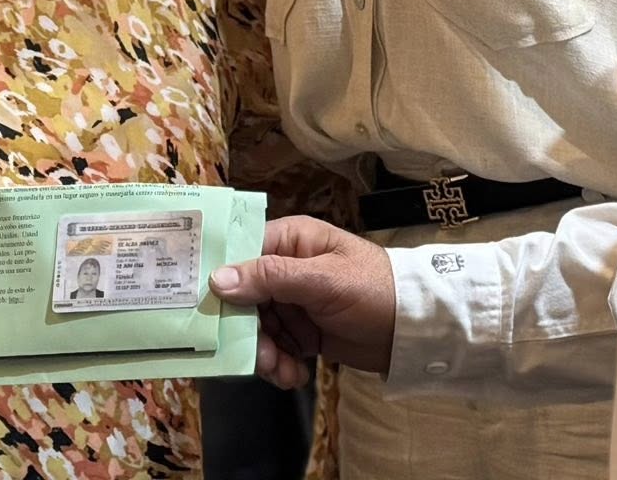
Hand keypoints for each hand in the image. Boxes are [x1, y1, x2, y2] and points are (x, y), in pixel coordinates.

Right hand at [210, 216, 394, 387]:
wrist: (412, 330)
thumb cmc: (373, 290)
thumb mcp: (323, 280)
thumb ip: (271, 278)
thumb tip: (218, 278)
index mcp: (291, 240)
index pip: (241, 253)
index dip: (221, 279)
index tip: (204, 308)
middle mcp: (286, 268)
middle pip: (244, 299)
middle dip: (248, 332)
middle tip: (262, 358)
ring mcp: (293, 302)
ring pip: (257, 329)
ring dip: (265, 355)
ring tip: (283, 372)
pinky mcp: (301, 331)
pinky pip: (275, 348)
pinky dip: (280, 365)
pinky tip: (295, 375)